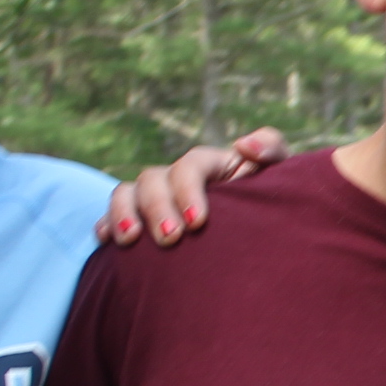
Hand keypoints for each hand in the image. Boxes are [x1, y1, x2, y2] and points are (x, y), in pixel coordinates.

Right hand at [101, 127, 288, 246]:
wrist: (260, 236)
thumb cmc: (271, 203)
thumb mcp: (278, 176)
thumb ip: (271, 150)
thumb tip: (244, 144)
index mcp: (210, 164)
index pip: (190, 165)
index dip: (188, 190)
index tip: (198, 222)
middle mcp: (176, 177)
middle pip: (152, 179)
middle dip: (157, 208)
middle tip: (170, 240)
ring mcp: (155, 198)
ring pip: (126, 192)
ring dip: (123, 213)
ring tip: (130, 241)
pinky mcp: (140, 221)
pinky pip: (112, 216)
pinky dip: (106, 224)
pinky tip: (107, 241)